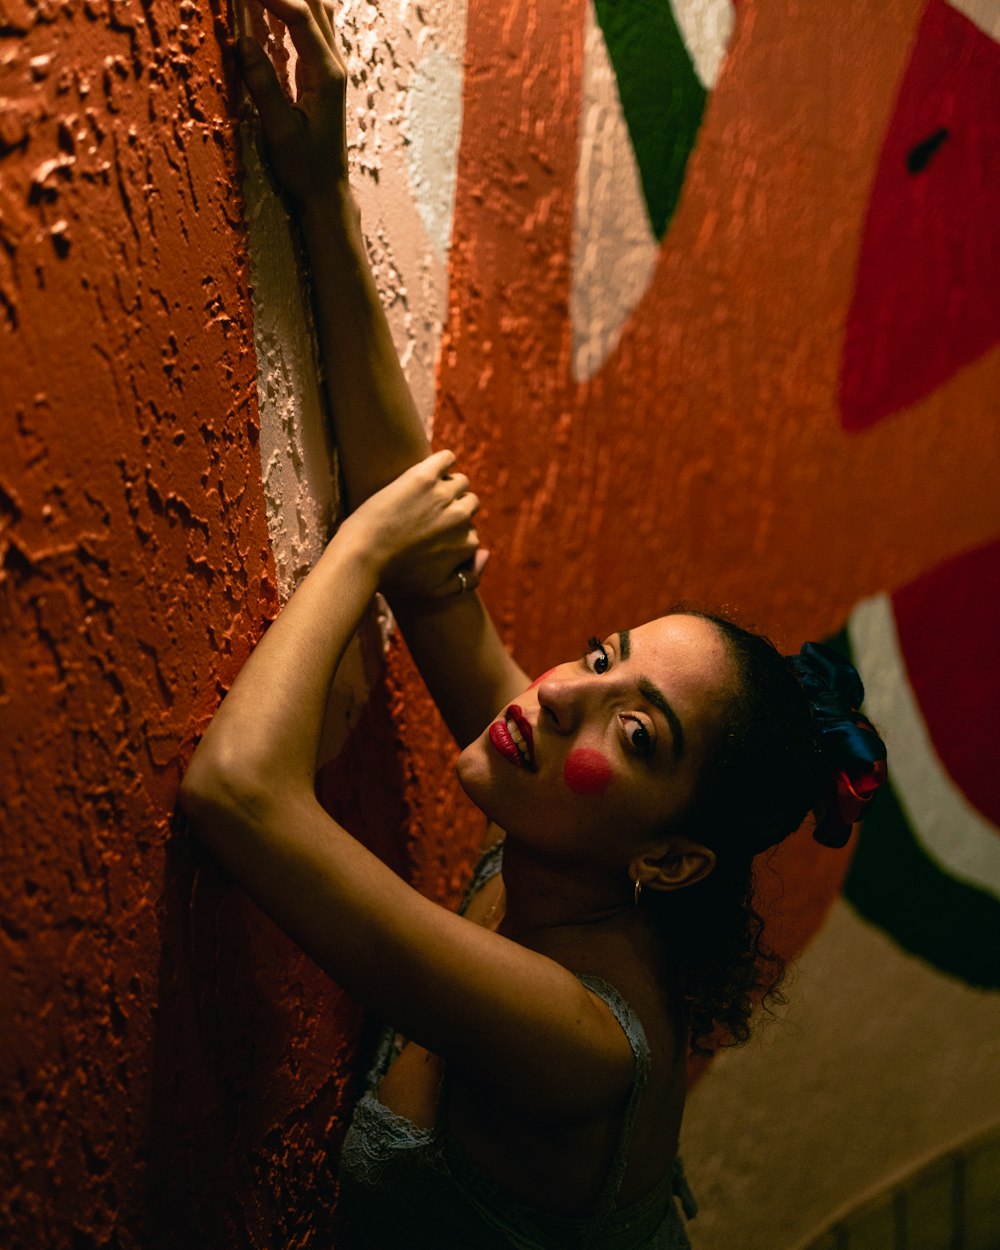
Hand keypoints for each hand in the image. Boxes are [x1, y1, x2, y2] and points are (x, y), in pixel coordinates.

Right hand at [237, 0, 348, 204]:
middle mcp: (334, 65)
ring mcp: (331, 68)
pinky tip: (274, 6)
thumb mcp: (280, 130)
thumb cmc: (305, 167)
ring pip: (319, 12)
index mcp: (326, 75)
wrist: (326, 191)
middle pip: (316, 4)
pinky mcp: (322, 74)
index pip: (301, 17)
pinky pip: (312, 28)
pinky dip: (294, 10)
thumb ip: (263, 85)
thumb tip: (242, 41)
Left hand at [338, 451, 487, 599]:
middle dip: (453, 507)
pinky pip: (446, 458)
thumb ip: (469, 579)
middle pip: (470, 503)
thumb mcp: (436, 590)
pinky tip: (428, 470)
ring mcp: (443, 495)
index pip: (471, 530)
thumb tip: (486, 552)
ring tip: (424, 493)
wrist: (362, 556)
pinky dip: (443, 460)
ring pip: (459, 481)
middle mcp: (461, 518)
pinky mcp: (424, 476)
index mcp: (467, 543)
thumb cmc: (395, 577)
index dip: (452, 531)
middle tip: (427, 512)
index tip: (431, 534)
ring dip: (447, 485)